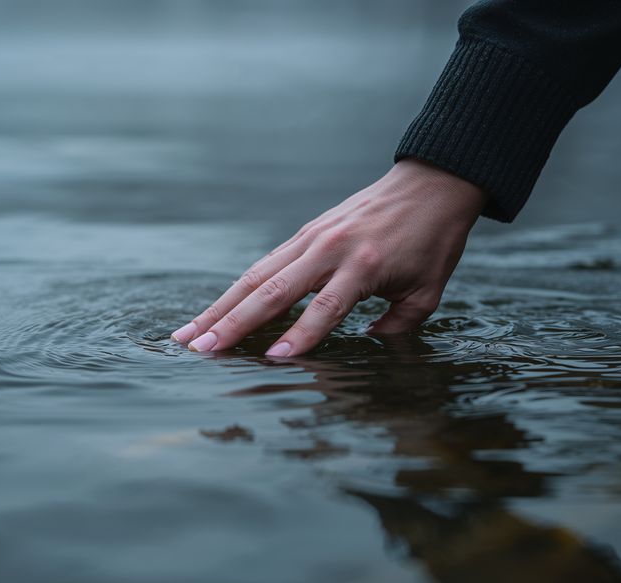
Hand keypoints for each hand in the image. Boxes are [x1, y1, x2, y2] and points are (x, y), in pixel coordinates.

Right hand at [171, 159, 485, 356]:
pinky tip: (213, 312)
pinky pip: (264, 265)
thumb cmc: (433, 242)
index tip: (272, 360)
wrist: (430, 183)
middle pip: (273, 290)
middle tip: (201, 351)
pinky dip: (236, 290)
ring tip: (187, 335)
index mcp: (364, 265)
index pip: (326, 307)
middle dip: (234, 323)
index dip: (300, 335)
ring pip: (256, 276)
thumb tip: (365, 347)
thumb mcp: (427, 292)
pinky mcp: (304, 232)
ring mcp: (311, 237)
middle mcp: (330, 249)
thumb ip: (396, 326)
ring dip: (219, 308)